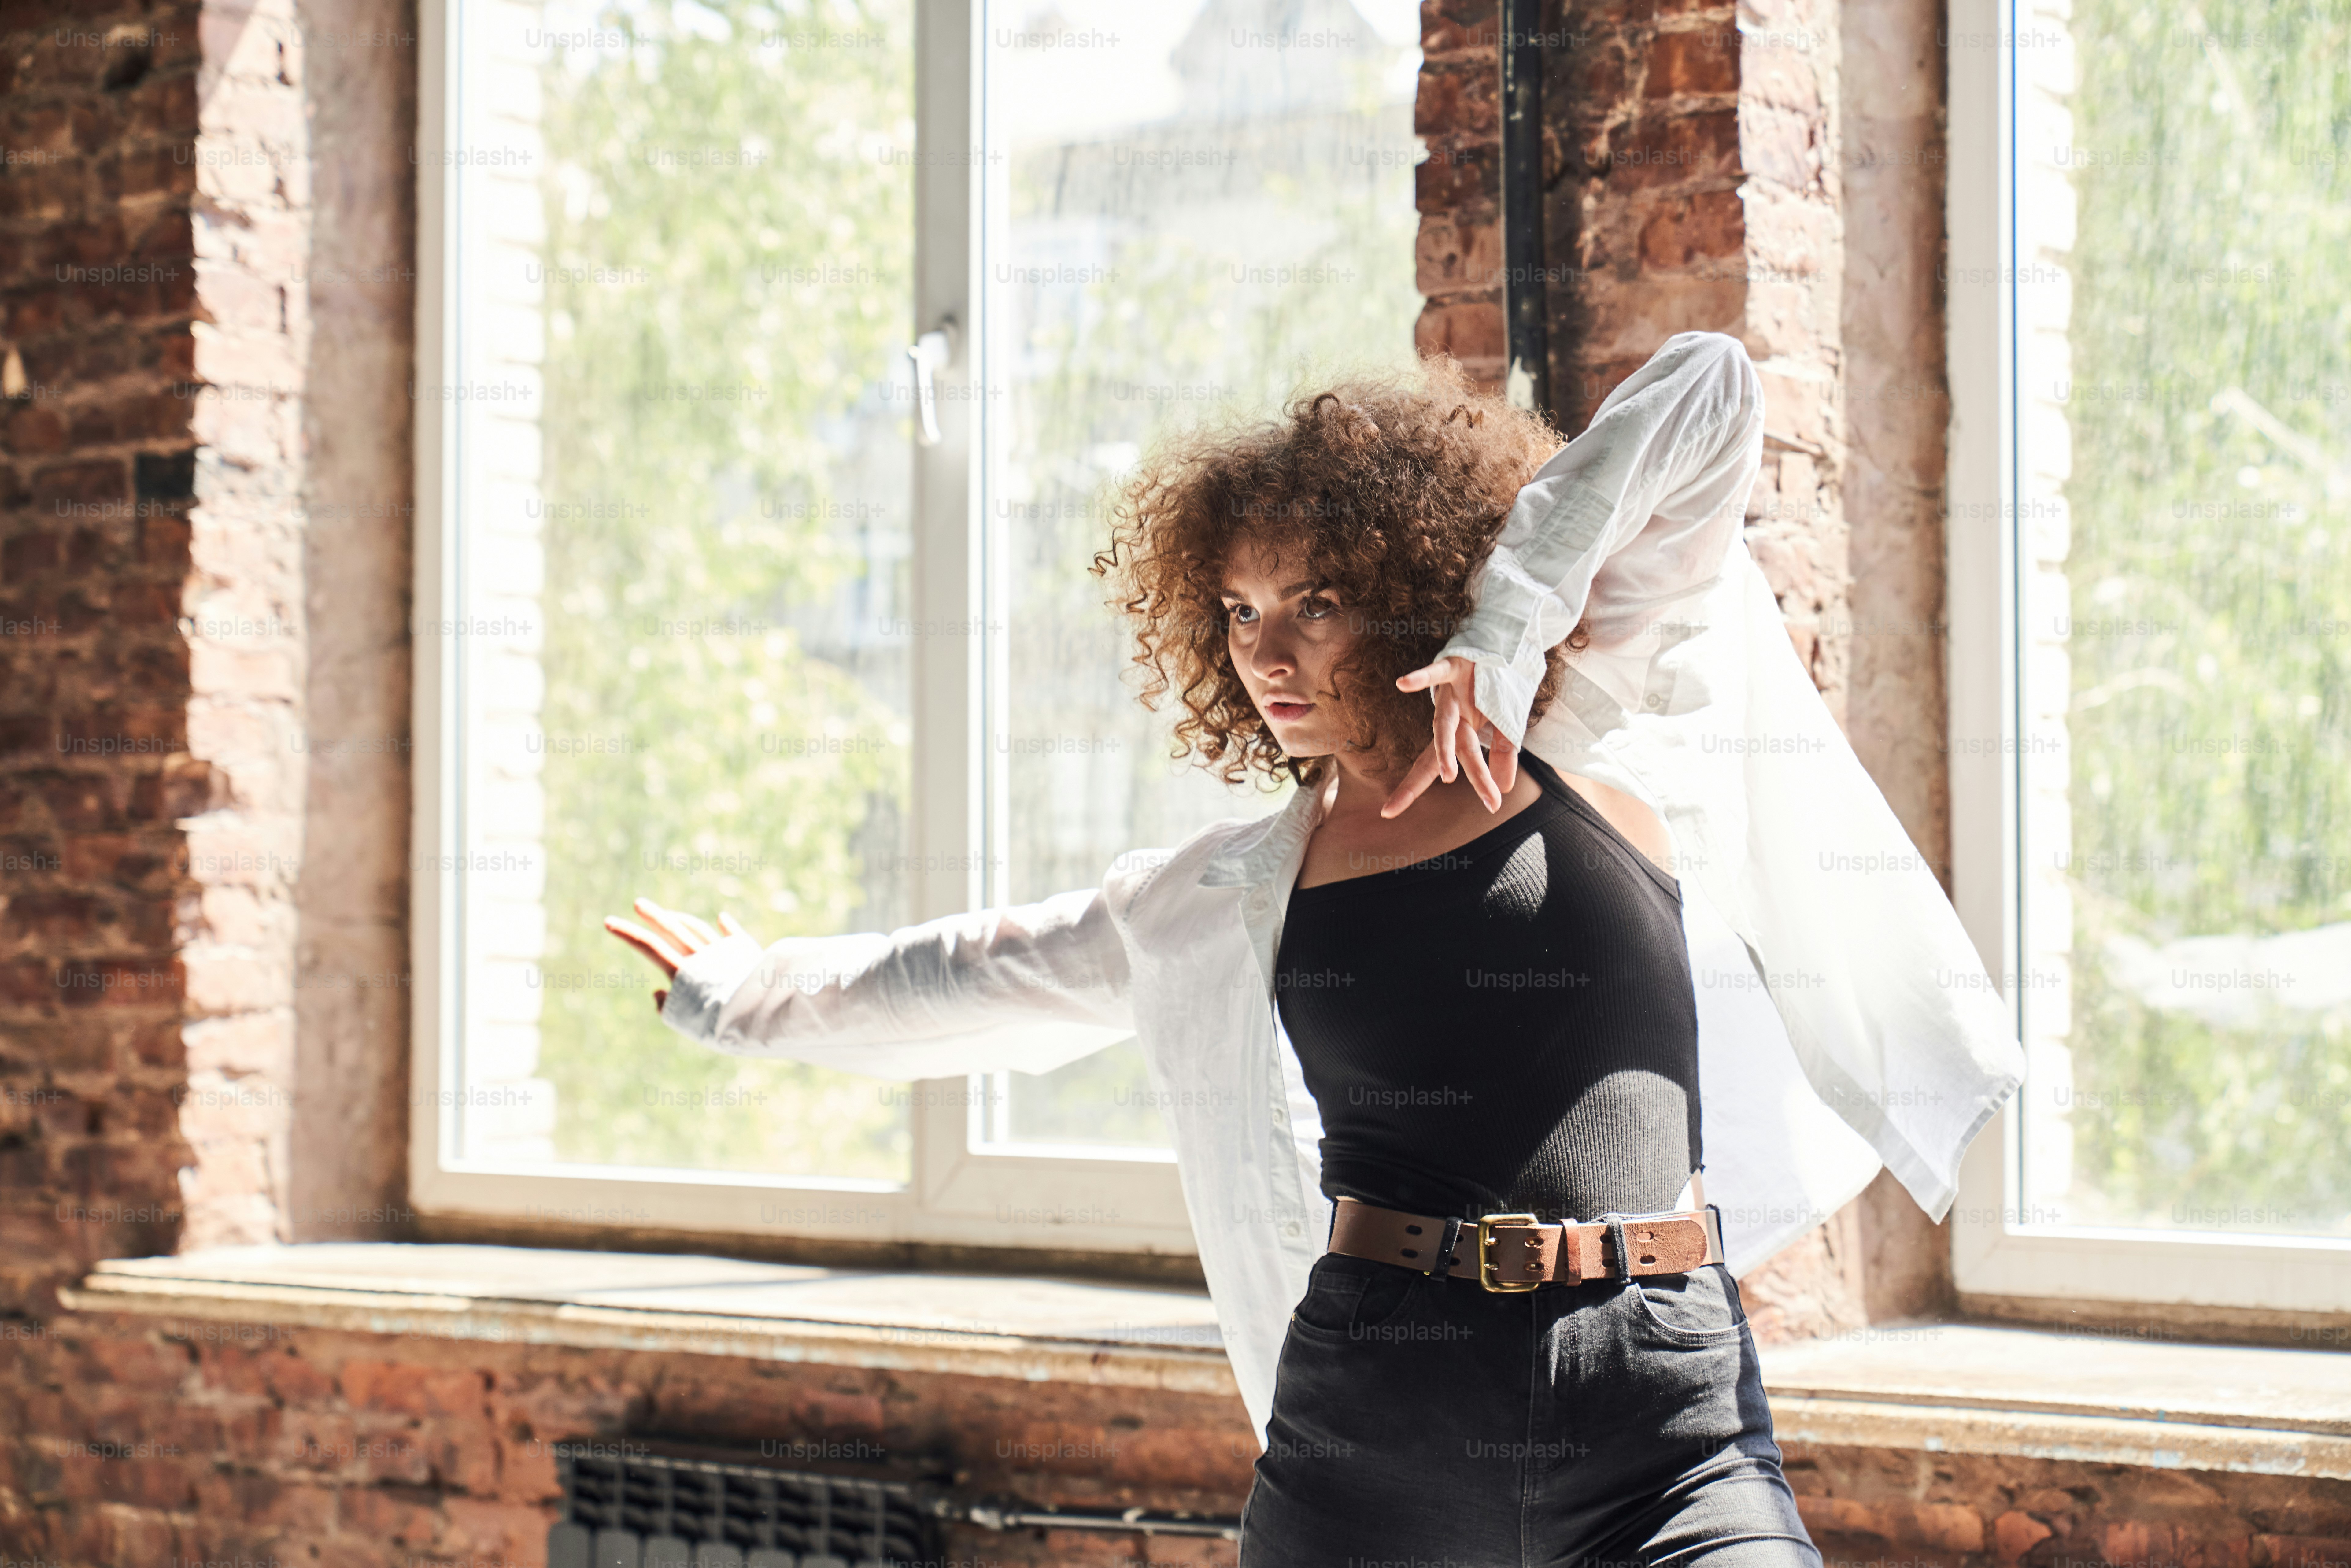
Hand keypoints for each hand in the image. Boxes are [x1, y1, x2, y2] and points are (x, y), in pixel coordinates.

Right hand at [604, 898, 751, 1011]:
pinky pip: (734, 937)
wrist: (760, 1017)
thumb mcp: (685, 1023)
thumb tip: (657, 991)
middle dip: (653, 915)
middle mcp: (702, 956)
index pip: (648, 945)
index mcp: (684, 971)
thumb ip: (666, 1006)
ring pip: (698, 930)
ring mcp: (724, 952)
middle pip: (671, 928)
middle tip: (639, 903)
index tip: (608, 922)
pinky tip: (722, 918)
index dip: (627, 933)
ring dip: (682, 920)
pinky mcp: (745, 954)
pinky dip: (726, 928)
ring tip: (670, 915)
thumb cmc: (720, 1026)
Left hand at [1381, 655, 1517, 817]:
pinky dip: (1422, 677)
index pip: (1430, 765)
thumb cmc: (1499, 686)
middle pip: (1436, 751)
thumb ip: (1502, 755)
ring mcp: (1451, 692)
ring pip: (1444, 721)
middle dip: (1423, 780)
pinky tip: (1403, 683)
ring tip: (1447, 775)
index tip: (1387, 813)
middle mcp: (1449, 714)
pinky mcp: (1455, 666)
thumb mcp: (1505, 724)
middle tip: (1395, 810)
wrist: (1507, 644)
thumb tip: (1504, 788)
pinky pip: (1437, 671)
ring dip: (1445, 747)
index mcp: (1456, 730)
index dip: (1411, 788)